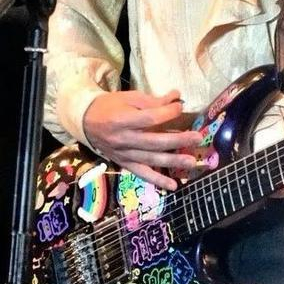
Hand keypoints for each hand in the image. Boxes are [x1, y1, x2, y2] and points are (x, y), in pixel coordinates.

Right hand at [83, 89, 201, 190]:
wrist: (85, 121)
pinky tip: (173, 186)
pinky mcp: (124, 164)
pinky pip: (142, 174)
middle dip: (178, 140)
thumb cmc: (110, 106)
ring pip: (151, 160)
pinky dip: (157, 180)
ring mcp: (123, 154)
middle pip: (154, 142)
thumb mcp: (129, 98)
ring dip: (173, 161)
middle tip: (197, 137)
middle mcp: (123, 140)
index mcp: (122, 120)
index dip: (168, 113)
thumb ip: (152, 100)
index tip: (180, 106)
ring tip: (191, 161)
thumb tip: (177, 97)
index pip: (149, 119)